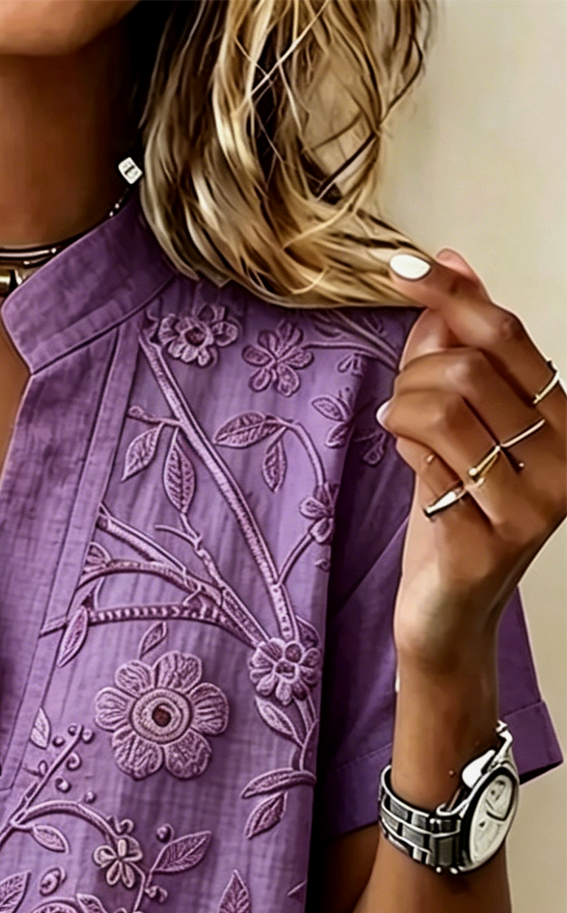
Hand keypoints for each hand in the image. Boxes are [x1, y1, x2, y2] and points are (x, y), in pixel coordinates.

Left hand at [375, 247, 566, 678]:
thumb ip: (456, 346)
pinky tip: (410, 469)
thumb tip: (449, 260)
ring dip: (401, 413)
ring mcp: (531, 508)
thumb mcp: (459, 423)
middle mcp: (566, 463)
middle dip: (413, 377)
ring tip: (397, 432)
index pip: (509, 336)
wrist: (446, 616)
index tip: (401, 267)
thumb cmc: (455, 515)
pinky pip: (426, 466)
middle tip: (399, 407)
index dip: (451, 294)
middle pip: (468, 370)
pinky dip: (405, 456)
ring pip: (443, 411)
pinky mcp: (486, 544)